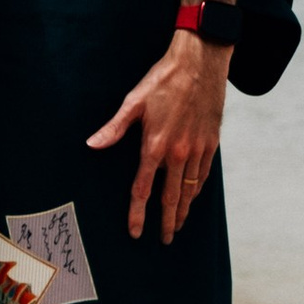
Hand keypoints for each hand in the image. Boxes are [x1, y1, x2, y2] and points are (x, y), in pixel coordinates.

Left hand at [87, 31, 229, 243]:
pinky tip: (193, 197)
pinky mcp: (211, 142)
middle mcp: (178, 152)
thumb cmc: (163, 79)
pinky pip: (204, 174)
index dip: (138, 213)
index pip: (143, 189)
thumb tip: (92, 144)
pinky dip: (197, 189)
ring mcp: (197, 149)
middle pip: (170, 197)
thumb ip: (114, 128)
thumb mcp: (134, 101)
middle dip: (166, 222)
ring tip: (177, 225)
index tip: (136, 232)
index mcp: (155, 145)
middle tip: (164, 240)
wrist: (200, 64)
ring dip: (183, 210)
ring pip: (190, 189)